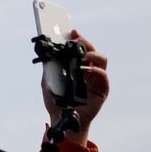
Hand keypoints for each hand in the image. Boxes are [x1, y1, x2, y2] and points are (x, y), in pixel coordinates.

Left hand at [42, 30, 108, 145]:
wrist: (61, 119)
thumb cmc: (56, 102)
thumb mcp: (48, 83)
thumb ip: (49, 70)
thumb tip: (47, 56)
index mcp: (78, 67)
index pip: (81, 50)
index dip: (78, 40)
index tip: (71, 31)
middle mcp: (89, 71)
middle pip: (93, 51)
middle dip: (86, 42)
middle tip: (76, 39)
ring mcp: (97, 79)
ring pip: (101, 60)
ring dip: (92, 54)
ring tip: (80, 56)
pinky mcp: (103, 89)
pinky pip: (103, 76)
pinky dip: (94, 70)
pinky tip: (84, 70)